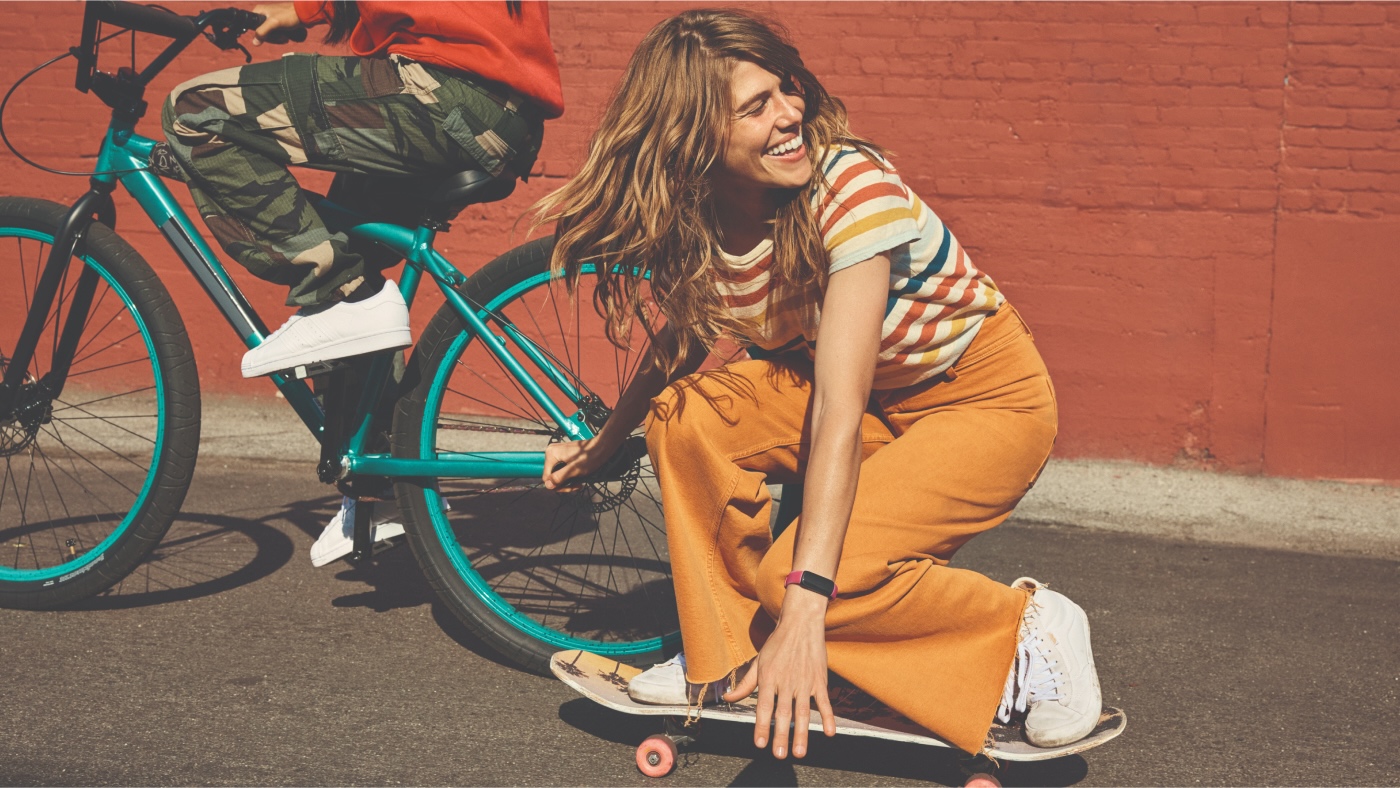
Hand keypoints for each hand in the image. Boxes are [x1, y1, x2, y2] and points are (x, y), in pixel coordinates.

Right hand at [250, 3, 301, 45]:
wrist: (304, 14)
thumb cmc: (289, 16)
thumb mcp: (273, 23)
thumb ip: (262, 31)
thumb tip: (255, 42)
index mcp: (259, 11)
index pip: (252, 26)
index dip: (260, 34)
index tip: (268, 36)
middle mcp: (264, 14)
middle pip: (262, 32)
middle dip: (272, 37)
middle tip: (280, 37)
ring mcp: (271, 20)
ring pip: (269, 34)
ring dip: (277, 38)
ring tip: (285, 37)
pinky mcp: (278, 24)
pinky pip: (276, 34)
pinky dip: (280, 37)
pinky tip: (286, 37)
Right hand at [542, 436, 609, 489]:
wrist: (601, 448)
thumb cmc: (590, 456)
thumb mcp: (574, 470)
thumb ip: (559, 477)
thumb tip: (548, 485)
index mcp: (551, 454)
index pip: (546, 477)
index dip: (557, 486)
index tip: (569, 488)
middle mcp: (552, 452)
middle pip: (551, 476)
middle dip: (563, 484)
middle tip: (575, 486)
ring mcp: (557, 453)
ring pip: (557, 474)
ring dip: (567, 481)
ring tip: (577, 483)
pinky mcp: (562, 455)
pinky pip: (561, 469)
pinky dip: (568, 475)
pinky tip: (576, 478)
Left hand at [723, 589, 834, 758]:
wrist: (800, 623)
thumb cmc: (777, 643)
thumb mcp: (758, 661)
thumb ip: (745, 683)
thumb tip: (727, 698)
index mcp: (769, 677)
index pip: (763, 706)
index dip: (761, 725)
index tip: (759, 743)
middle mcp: (786, 681)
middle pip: (783, 713)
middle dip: (781, 735)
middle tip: (780, 754)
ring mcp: (804, 681)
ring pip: (803, 712)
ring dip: (802, 733)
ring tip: (799, 752)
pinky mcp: (819, 680)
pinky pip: (824, 701)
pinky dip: (828, 717)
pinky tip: (830, 733)